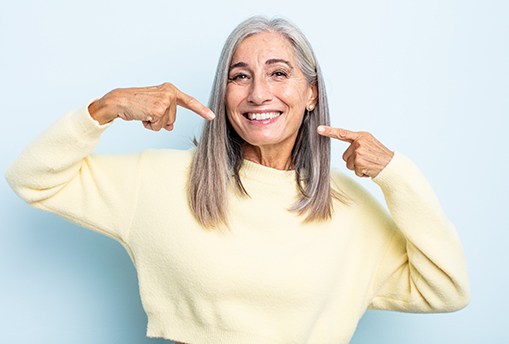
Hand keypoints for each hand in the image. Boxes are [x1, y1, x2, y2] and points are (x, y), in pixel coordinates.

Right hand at [88, 82, 214, 130]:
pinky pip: (158, 126)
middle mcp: (169, 93)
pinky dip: (149, 125)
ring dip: (154, 123)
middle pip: (173, 118)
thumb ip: (166, 115)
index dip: (201, 110)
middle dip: (160, 120)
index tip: (212, 116)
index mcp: (170, 90)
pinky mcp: (158, 109)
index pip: (189, 101)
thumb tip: (170, 127)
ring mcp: (165, 101)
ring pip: (166, 124)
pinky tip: (142, 116)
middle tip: (147, 111)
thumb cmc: (136, 104)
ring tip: (144, 113)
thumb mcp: (154, 108)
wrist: (119, 101)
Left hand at [317, 126, 393, 177]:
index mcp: (362, 136)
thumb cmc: (379, 156)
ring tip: (369, 164)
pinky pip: (355, 171)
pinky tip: (370, 169)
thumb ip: (357, 143)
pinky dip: (362, 173)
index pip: (342, 133)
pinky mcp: (359, 161)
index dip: (329, 131)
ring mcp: (359, 152)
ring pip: (349, 164)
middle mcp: (359, 142)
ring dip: (358, 167)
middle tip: (367, 160)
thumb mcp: (369, 143)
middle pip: (345, 156)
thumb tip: (347, 151)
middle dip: (354, 161)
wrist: (391, 165)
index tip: (318, 129)